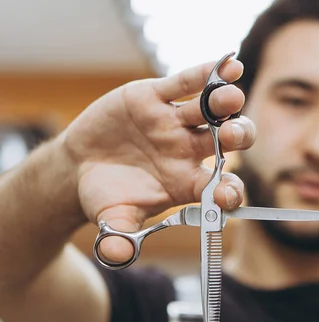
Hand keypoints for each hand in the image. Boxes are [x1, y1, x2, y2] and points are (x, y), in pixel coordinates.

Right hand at [61, 59, 255, 263]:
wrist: (80, 165)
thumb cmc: (104, 195)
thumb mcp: (111, 218)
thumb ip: (119, 237)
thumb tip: (118, 257)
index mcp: (188, 182)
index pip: (220, 186)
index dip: (228, 190)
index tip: (226, 195)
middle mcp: (189, 150)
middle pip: (226, 141)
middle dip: (235, 136)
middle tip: (234, 134)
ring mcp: (176, 121)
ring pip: (210, 109)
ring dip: (224, 103)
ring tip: (231, 96)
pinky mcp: (157, 97)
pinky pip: (185, 83)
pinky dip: (205, 74)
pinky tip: (227, 64)